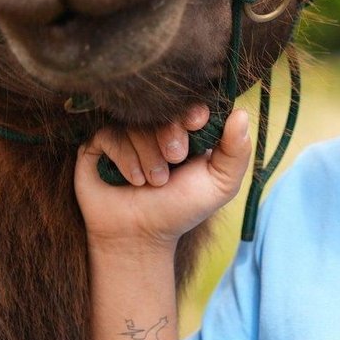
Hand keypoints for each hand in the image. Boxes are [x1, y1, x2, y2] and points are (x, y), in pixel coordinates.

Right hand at [74, 105, 254, 252]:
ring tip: (154, 181)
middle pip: (160, 108)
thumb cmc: (180, 210)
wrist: (139, 236)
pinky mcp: (98, 143)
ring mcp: (124, 133)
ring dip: (149, 156)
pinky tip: (133, 181)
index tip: (196, 122)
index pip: (188, 102)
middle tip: (175, 159)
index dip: (192, 108)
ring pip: (135, 124)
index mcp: (184, 129)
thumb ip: (236, 152)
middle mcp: (153, 126)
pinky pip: (110, 135)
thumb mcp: (219, 184)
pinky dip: (125, 158)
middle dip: (171, 133)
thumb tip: (242, 113)